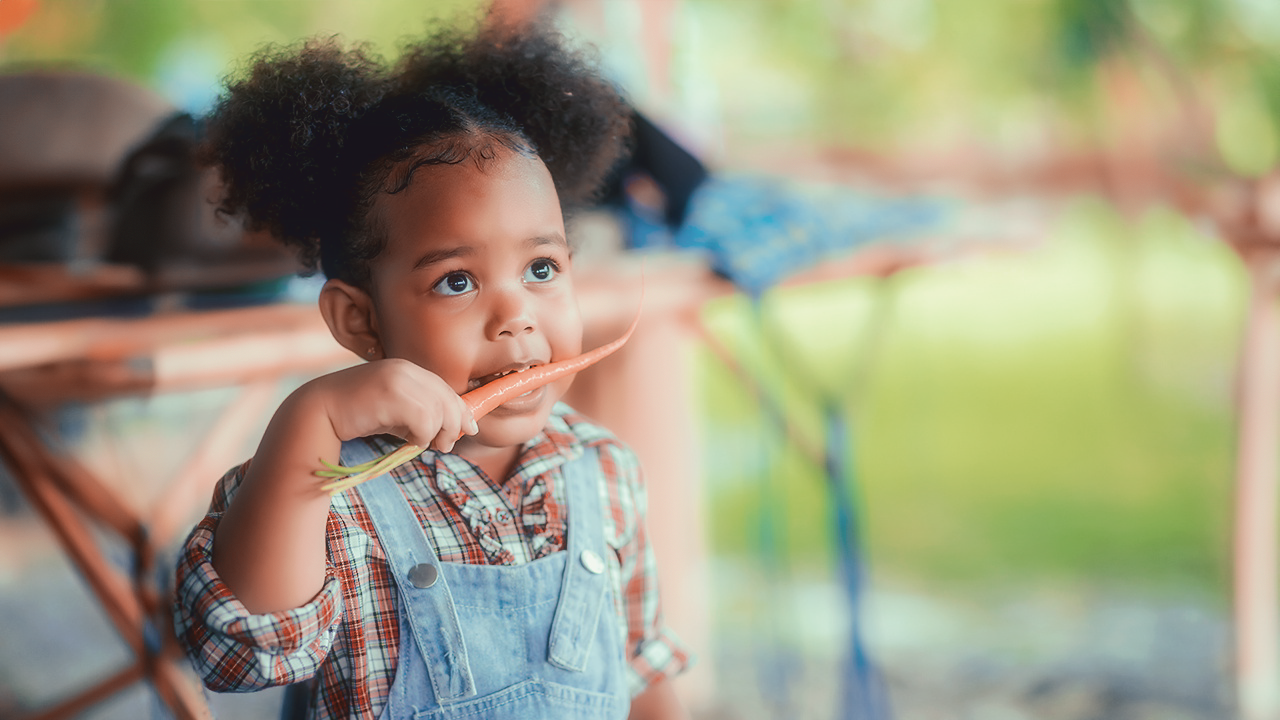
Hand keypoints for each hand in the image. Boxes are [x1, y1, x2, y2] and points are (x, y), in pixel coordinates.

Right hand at [306, 359, 477, 452]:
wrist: (319, 412)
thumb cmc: (359, 415)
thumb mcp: (395, 411)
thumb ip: (422, 413)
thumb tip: (458, 428)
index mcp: (408, 370)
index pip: (445, 389)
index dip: (460, 410)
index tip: (468, 428)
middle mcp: (405, 369)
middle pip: (447, 399)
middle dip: (453, 426)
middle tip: (444, 446)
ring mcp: (397, 379)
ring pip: (438, 412)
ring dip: (434, 434)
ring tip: (418, 443)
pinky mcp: (390, 394)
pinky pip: (424, 420)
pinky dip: (422, 436)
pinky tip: (408, 441)